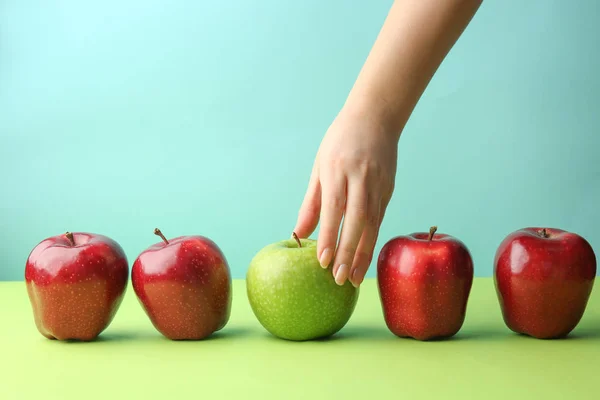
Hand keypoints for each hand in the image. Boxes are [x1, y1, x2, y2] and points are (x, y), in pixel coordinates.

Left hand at [294, 105, 397, 286]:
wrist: (375, 117)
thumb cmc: (340, 141)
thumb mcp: (319, 166)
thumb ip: (311, 202)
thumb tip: (299, 234)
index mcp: (337, 170)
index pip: (334, 209)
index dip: (330, 237)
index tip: (323, 261)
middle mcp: (361, 178)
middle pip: (356, 221)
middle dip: (348, 252)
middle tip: (339, 279)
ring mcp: (379, 184)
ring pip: (372, 224)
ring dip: (363, 253)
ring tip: (354, 279)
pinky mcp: (389, 189)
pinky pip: (380, 219)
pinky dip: (372, 240)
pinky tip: (365, 258)